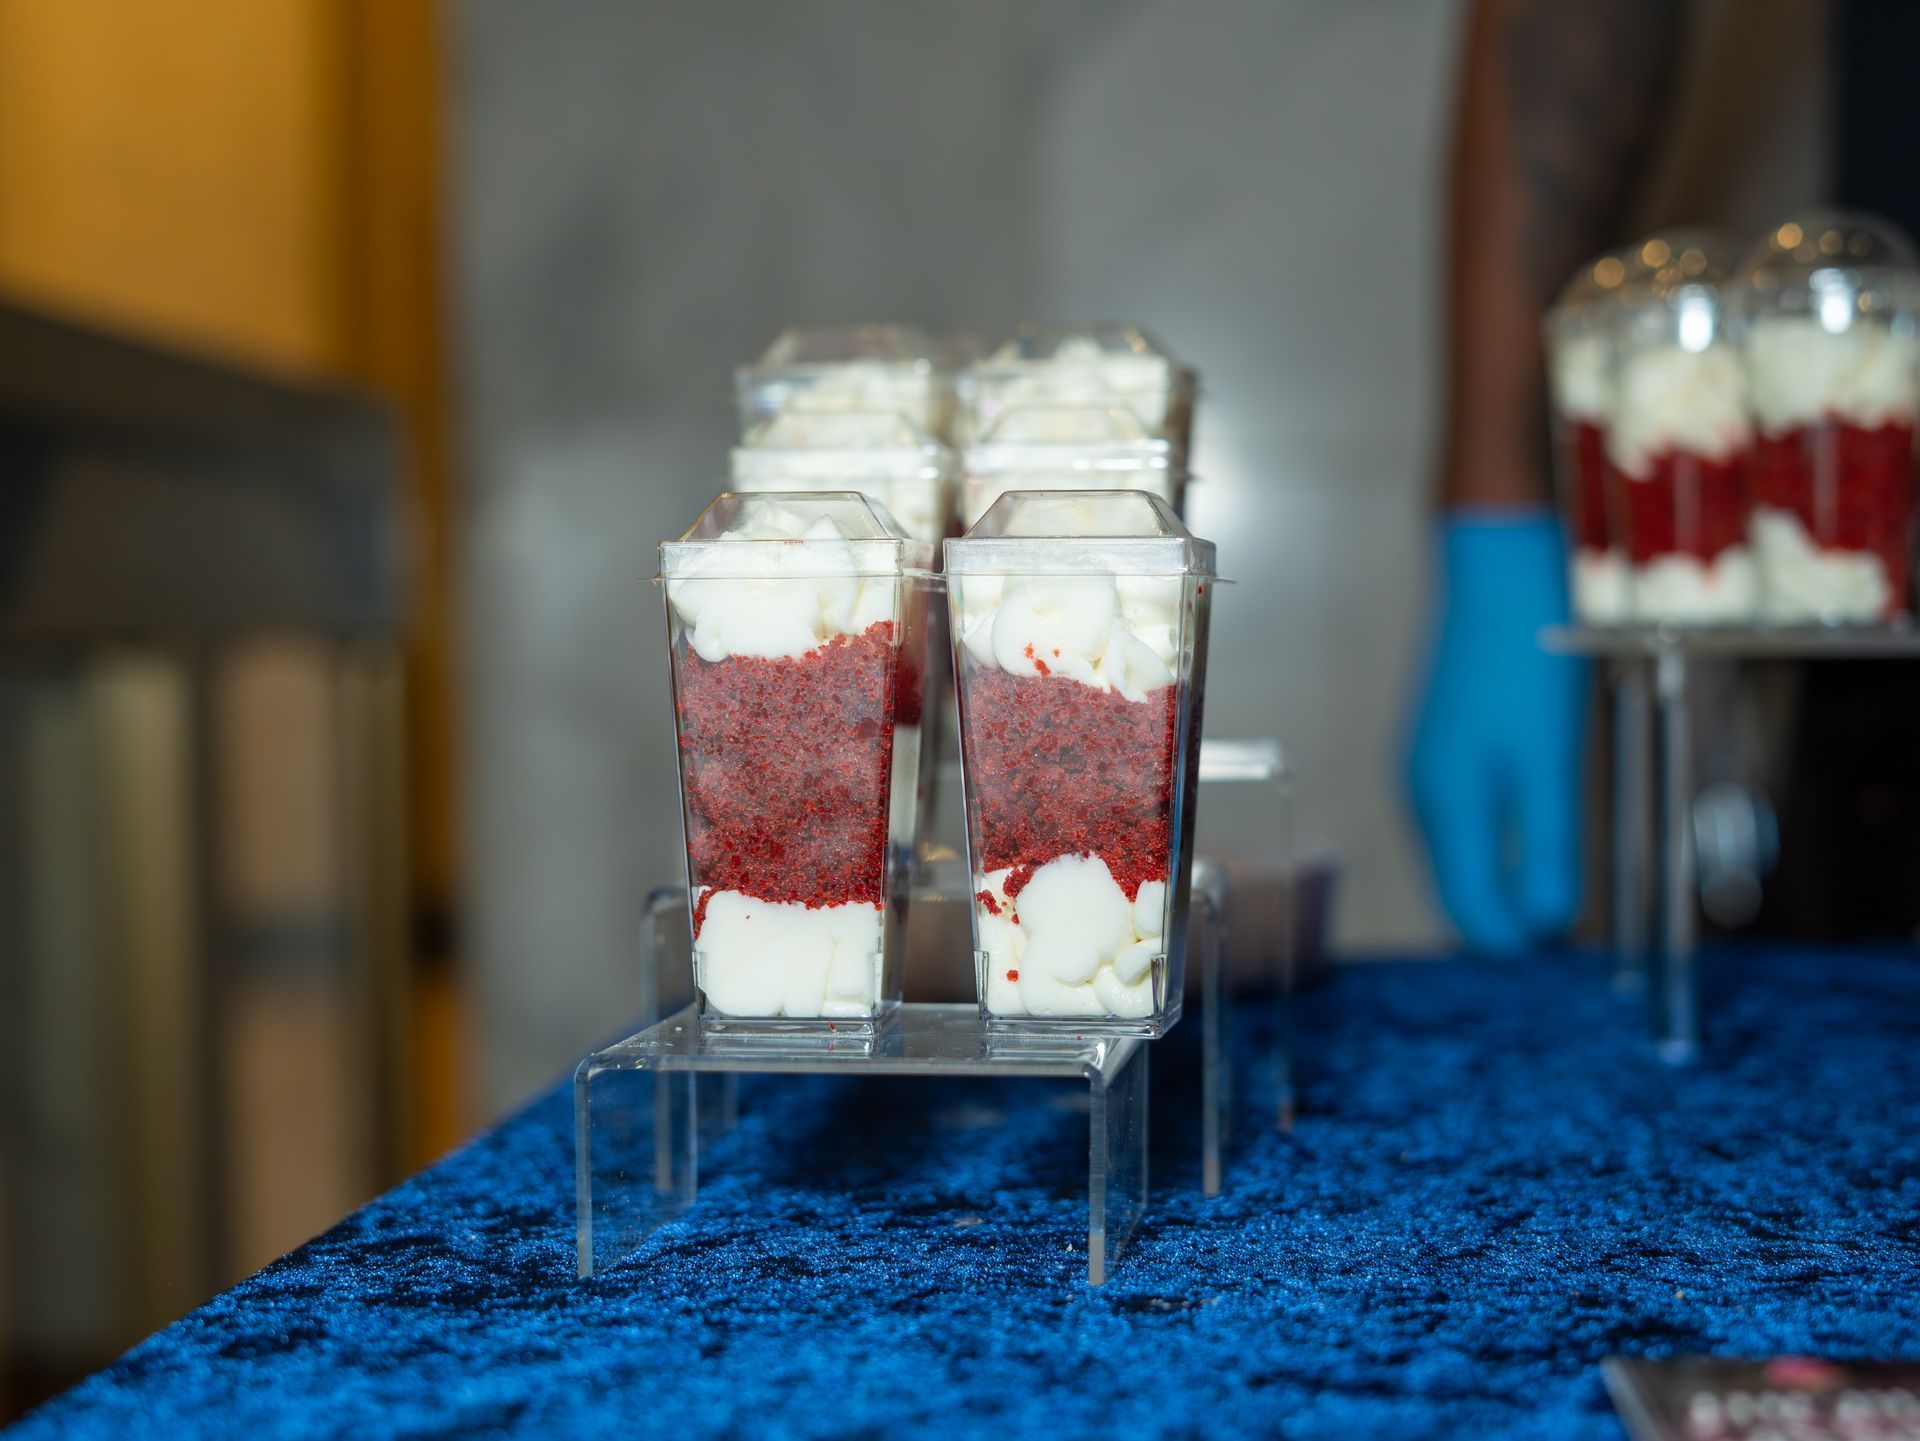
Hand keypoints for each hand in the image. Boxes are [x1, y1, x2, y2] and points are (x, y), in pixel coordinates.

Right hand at [1406, 510, 1585, 952]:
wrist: (1497, 571)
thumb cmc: (1526, 662)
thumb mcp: (1550, 763)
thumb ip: (1545, 845)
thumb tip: (1546, 923)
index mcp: (1447, 806)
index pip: (1469, 908)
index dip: (1515, 937)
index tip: (1564, 941)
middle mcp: (1424, 794)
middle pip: (1459, 885)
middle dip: (1508, 910)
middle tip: (1571, 917)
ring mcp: (1427, 767)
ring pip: (1462, 852)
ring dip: (1505, 875)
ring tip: (1558, 876)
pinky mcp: (1441, 745)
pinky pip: (1465, 817)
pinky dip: (1499, 837)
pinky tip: (1535, 822)